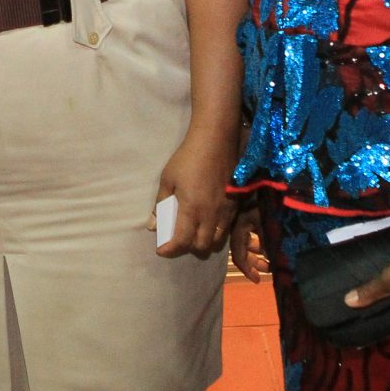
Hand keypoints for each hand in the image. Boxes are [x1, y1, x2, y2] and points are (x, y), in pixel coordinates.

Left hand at [152, 130, 237, 258]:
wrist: (216, 140)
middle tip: (178, 239)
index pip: (181, 242)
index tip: (161, 250)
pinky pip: (227, 229)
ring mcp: (226, 211)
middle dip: (188, 248)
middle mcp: (211, 215)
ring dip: (204, 242)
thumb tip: (152, 226)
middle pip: (202, 247)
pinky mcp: (236, 205)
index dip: (170, 250)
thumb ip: (161, 204)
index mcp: (191, 210)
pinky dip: (216, 232)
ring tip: (194, 232)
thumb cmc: (188, 158)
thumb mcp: (168, 179)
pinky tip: (208, 222)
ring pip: (217, 241)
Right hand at [229, 201, 269, 282]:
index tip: (258, 280)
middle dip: (253, 261)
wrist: (276, 174)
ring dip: (258, 250)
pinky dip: (261, 238)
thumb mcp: (270, 222)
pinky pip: (255, 228)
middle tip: (267, 270)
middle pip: (242, 246)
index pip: (238, 253)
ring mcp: (248, 212)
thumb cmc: (273, 198)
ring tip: (271, 259)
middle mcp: (240, 219)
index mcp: (240, 224)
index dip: (247, 268)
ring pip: (249, 237)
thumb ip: (268, 244)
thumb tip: (270, 262)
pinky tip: (271, 241)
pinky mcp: (256, 206)